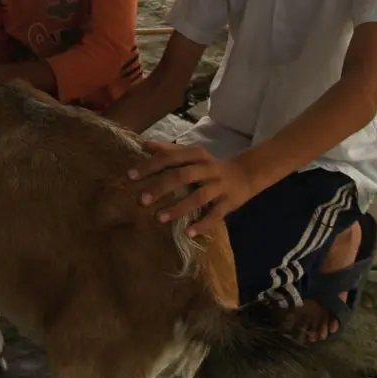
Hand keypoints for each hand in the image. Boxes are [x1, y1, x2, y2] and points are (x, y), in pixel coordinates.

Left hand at [127, 141, 256, 237]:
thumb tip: (143, 144)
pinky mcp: (228, 203)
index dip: (150, 166)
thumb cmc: (210, 167)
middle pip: (183, 176)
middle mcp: (208, 169)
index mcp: (197, 155)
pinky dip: (202, 224)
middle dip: (161, 187)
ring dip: (178, 207)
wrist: (246, 174)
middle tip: (142, 200)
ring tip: (159, 218)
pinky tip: (188, 233)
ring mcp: (219, 186)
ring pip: (198, 197)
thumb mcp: (192, 155)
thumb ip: (169, 151)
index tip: (130, 176)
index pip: (171, 158)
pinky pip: (215, 215)